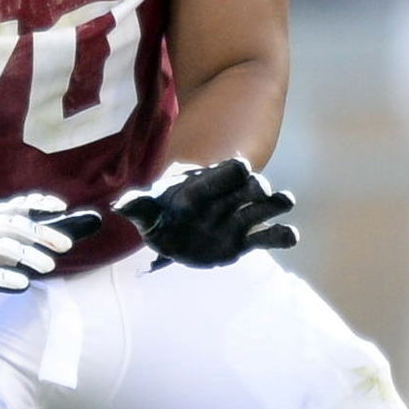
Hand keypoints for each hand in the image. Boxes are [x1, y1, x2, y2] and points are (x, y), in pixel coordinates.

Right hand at [0, 194, 100, 306]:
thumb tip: (67, 231)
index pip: (17, 204)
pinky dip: (6, 277)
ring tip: (49, 267)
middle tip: (65, 245)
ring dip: (29, 255)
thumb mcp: (2, 236)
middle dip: (42, 233)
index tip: (60, 208)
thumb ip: (29, 232)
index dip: (38, 203)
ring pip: (2, 246)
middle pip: (14, 224)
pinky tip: (23, 283)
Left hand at [112, 157, 297, 268]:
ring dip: (273, 204)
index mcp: (201, 187)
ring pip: (262, 208)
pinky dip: (279, 235)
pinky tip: (290, 235)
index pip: (218, 175)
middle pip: (246, 187)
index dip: (228, 172)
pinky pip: (266, 237)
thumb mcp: (146, 209)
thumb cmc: (159, 213)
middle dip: (254, 187)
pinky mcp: (245, 241)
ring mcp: (238, 219)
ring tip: (283, 202)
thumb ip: (137, 207)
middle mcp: (225, 198)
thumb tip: (118, 206)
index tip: (240, 167)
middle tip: (259, 191)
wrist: (171, 233)